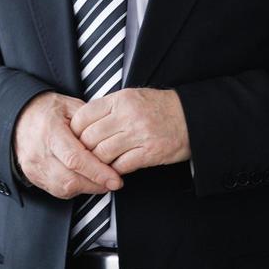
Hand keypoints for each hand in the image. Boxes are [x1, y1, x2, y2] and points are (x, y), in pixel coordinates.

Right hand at [14, 92, 123, 198]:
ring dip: (87, 188)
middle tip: (113, 181)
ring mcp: (34, 167)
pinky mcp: (33, 177)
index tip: (115, 178)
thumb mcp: (70, 106)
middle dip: (96, 184)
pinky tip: (85, 181)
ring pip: (64, 188)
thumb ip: (90, 121)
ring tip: (102, 181)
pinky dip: (75, 189)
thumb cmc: (47, 110)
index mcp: (50, 131)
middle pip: (70, 179)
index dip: (97, 172)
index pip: (75, 159)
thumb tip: (110, 140)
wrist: (19, 117)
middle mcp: (39, 152)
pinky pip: (57, 190)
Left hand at [70, 88, 191, 174]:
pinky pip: (121, 166)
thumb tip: (84, 121)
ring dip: (98, 162)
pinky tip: (114, 170)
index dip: (76, 130)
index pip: (84, 116)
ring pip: (102, 154)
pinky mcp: (149, 153)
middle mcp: (128, 115)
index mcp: (122, 99)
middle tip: (85, 155)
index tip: (76, 138)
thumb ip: (109, 107)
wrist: (192, 118)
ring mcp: (139, 134)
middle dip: (84, 150)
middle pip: (90, 137)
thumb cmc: (161, 108)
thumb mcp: (133, 97)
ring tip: (99, 164)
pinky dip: (114, 171)